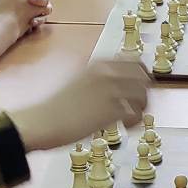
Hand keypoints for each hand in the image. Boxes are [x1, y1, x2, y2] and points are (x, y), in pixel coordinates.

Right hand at [0, 0, 51, 40]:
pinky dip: (38, 19)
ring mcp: (32, 17)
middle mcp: (35, 7)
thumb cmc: (7, 8)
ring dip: (44, 7)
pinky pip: (37, 21)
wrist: (5, 28)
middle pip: (46, 0)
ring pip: (45, 11)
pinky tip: (33, 18)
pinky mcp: (28, 27)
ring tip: (40, 5)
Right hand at [7, 55, 150, 151]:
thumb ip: (98, 79)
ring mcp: (109, 91)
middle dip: (145, 90)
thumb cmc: (56, 107)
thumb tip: (116, 85)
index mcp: (99, 64)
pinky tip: (125, 126)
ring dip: (141, 108)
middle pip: (144, 76)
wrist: (42, 122)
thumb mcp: (78, 81)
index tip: (140, 87)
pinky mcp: (110, 110)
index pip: (134, 61)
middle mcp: (106, 73)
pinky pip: (135, 113)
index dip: (141, 75)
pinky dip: (134, 121)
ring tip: (130, 118)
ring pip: (143, 94)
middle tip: (139, 104)